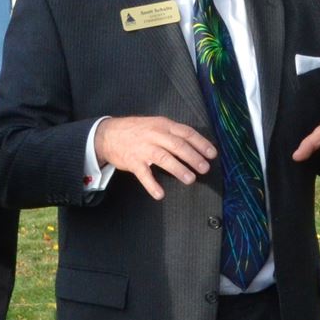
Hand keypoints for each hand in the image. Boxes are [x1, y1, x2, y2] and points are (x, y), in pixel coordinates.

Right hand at [94, 115, 216, 199]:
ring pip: (163, 158)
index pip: (186, 133)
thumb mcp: (155, 125)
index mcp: (163, 125)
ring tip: (190, 179)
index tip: (212, 154)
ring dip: (178, 169)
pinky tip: (160, 194)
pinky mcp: (132, 161)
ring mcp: (143, 148)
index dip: (201, 143)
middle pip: (177, 145)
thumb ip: (173, 133)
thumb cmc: (136, 131)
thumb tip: (195, 147)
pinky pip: (144, 174)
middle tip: (204, 168)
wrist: (107, 134)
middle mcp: (154, 135)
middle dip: (193, 157)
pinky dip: (152, 185)